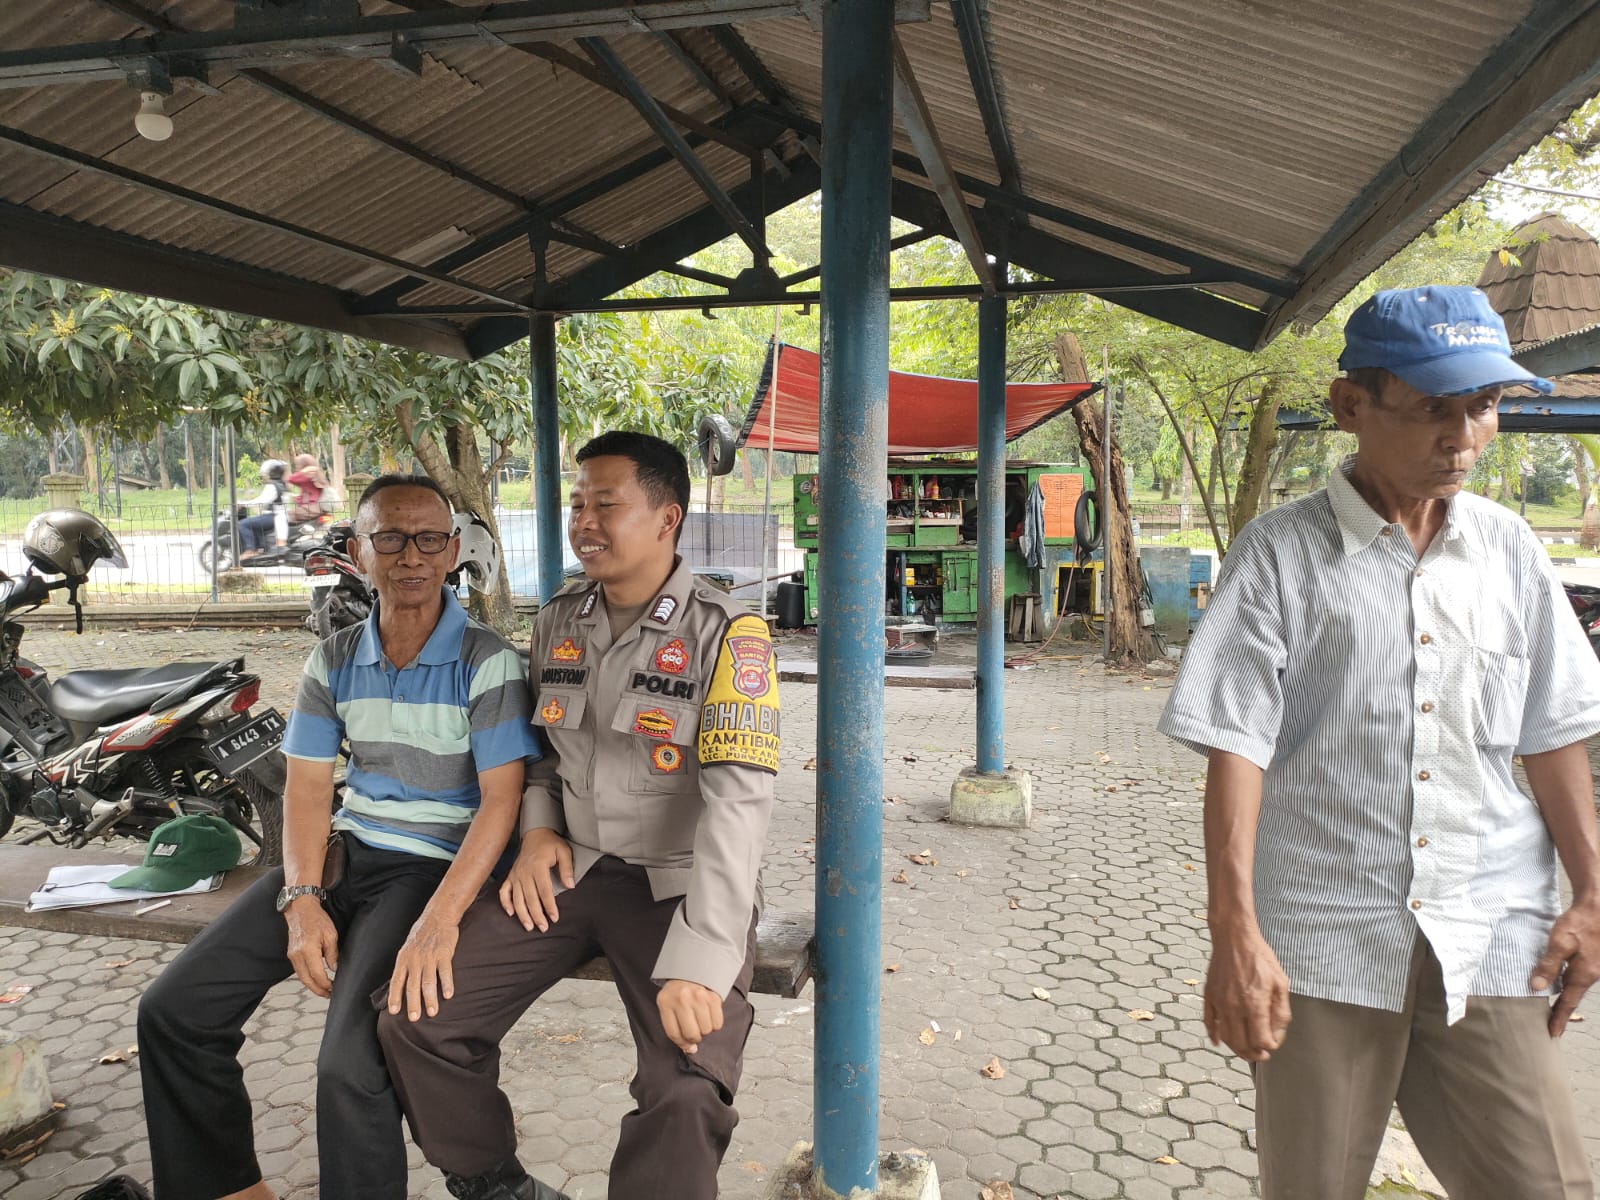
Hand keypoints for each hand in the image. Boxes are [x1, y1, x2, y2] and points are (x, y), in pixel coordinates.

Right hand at [284, 898, 338, 998]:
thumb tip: (334, 969)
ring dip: (312, 986)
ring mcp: (292, 955)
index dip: (326, 984)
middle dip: (319, 990)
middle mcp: (297, 955)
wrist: (300, 908)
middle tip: (329, 995)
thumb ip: (332, 954)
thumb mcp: (331, 935)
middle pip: (307, 980)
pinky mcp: (291, 954)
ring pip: (302, 977)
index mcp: (308, 950)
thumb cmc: (317, 919)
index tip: (334, 988)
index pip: (317, 975)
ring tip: (324, 990)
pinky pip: (299, 971)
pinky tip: (315, 979)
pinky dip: (307, 978)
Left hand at [386, 911, 459, 1021]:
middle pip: (412, 985)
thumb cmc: (422, 933)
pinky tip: (448, 995)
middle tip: (414, 1018)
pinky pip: (445, 972)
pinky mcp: (444, 953)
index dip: (395, 997)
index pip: (397, 981)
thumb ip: (406, 965)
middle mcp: (415, 959)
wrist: (438, 915)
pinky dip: (446, 984)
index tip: (394, 1012)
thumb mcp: (408, 948)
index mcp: (403, 958)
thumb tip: (401, 984)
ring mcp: (429, 956)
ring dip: (430, 999)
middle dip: (413, 1003)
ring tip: (433, 1012)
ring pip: (428, 982)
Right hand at [498, 827, 574, 931]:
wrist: (536, 833)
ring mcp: (516, 874)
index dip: (549, 906)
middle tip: (543, 928)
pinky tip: (511, 913)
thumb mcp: (564, 852)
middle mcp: (524, 872)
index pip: (544, 891)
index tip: (554, 918)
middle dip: (536, 915)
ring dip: (522, 914)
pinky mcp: (511, 875)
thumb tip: (570, 886)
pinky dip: (505, 903)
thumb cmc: (551, 844)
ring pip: (517, 898)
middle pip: (530, 898)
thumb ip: (567, 869)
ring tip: (529, 926)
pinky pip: (504, 891)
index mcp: (538, 866)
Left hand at [657, 979, 723, 1054]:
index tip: (687, 1045)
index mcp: (666, 1002)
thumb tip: (691, 1050)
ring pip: (706, 1030)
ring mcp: (699, 997)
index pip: (674, 1034)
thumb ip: (675, 1029)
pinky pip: (718, 1023)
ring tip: (700, 1020)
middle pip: (692, 1034)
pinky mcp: (713, 997)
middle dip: (694, 1037)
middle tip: (694, 1030)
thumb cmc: (677, 993)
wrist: (690, 970)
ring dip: (705, 1030)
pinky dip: (714, 1024)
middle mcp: (682, 999)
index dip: (682, 1044)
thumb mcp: (667, 1007)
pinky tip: (708, 1015)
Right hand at [1204, 925, 1290, 1061]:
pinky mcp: (1209, 996)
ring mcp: (1219, 1002)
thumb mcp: (1280, 983)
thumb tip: (1276, 1035)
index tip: (1273, 1044)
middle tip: (1261, 1055)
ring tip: (1245, 1050)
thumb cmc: (1260, 957)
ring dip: (1236, 1049)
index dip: (1269, 1047)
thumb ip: (1281, 1012)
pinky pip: (1208, 1022)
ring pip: (1225, 1037)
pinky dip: (1214, 1035)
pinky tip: (1219, 1041)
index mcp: (1254, 1004)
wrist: (1234, 937)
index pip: (1261, 1041)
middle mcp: (1234, 1007)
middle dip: (1254, 1054)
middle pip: (1241, 1045)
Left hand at [1531, 897, 1599, 1035]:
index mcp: (1583, 975)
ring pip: (1576, 987)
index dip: (1559, 1018)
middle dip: (1562, 1012)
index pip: (1568, 1002)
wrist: (1598, 907)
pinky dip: (1569, 985)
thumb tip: (1535, 987)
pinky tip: (1560, 984)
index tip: (1552, 1034)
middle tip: (1551, 1026)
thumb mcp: (1560, 943)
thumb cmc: (1580, 923)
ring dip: (1565, 998)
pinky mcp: (1592, 959)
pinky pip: (1578, 977)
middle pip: (1573, 997)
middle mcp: (1591, 975)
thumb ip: (1548, 965)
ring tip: (1553, 1009)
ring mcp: (1593, 967)